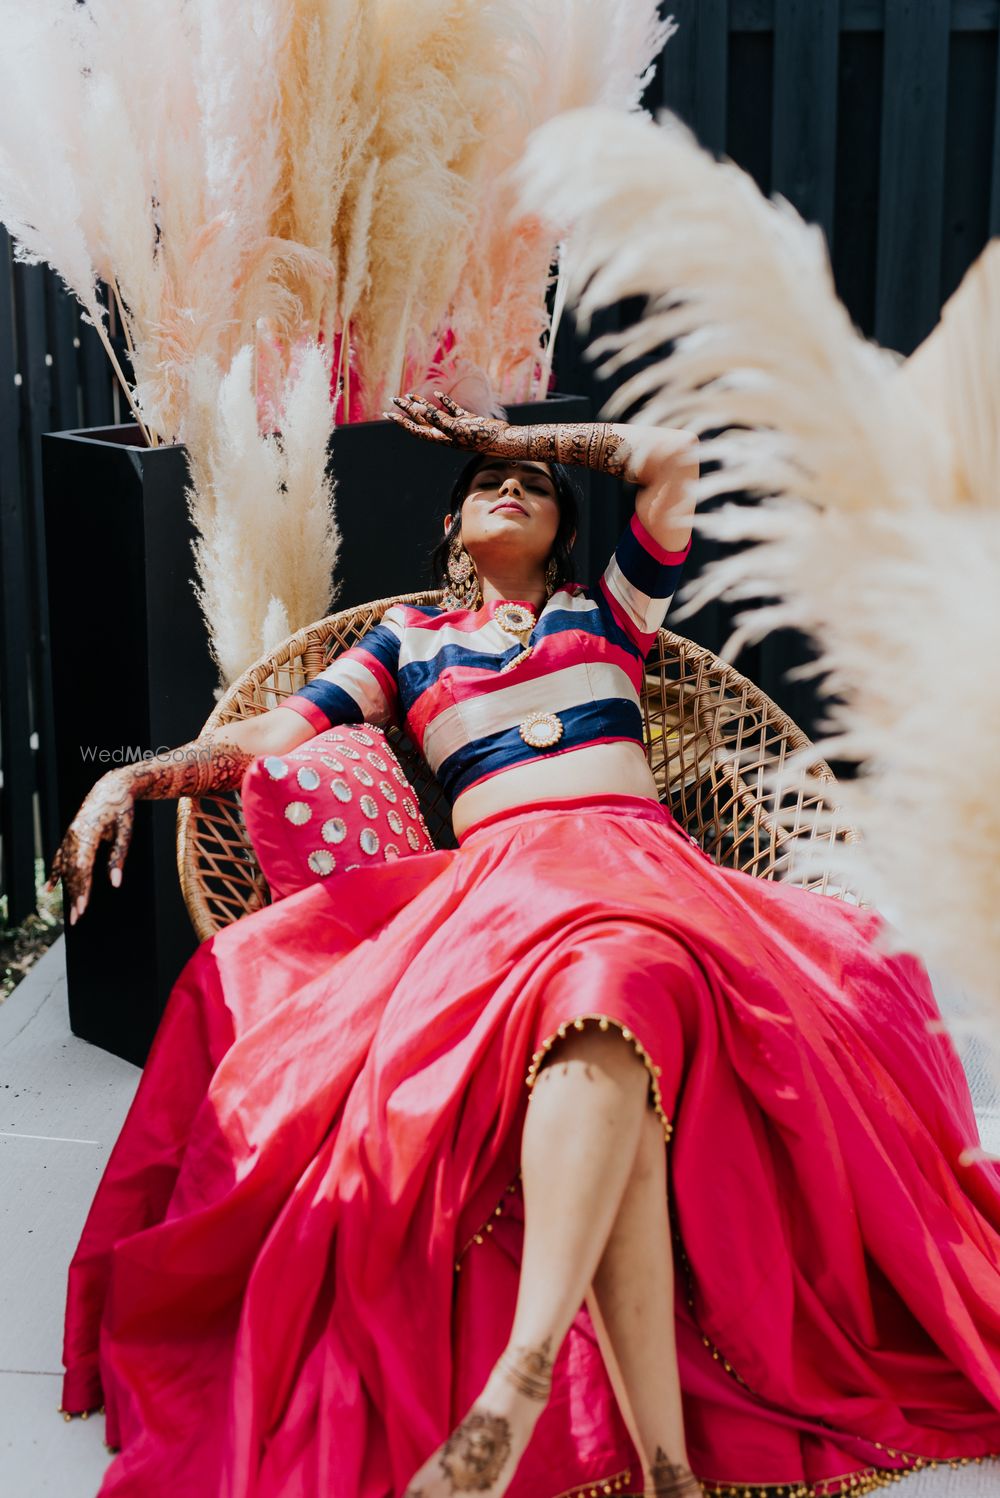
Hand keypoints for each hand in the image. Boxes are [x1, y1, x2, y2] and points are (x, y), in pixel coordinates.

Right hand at [45, 772, 135, 925]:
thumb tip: (115, 883)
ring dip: (68, 890)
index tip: (83, 907)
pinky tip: (49, 889)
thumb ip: (118, 857)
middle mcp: (74, 835)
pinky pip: (60, 857)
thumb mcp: (125, 832)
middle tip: (77, 918)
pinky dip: (55, 873)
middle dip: (75, 895)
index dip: (83, 888)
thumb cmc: (122, 809)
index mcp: (87, 833)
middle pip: (72, 871)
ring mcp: (69, 835)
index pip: (83, 867)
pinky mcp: (70, 836)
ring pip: (66, 867)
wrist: (112, 787)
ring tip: (72, 911)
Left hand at [383, 392, 509, 451]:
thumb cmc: (479, 436)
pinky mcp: (467, 419)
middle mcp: (445, 433)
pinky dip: (444, 401)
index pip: (415, 428)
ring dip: (421, 405)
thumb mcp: (456, 428)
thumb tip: (422, 412)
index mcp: (440, 438)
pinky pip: (452, 410)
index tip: (388, 413)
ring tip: (409, 395)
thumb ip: (439, 420)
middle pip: (420, 421)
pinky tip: (439, 394)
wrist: (501, 439)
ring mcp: (455, 427)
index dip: (401, 421)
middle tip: (393, 399)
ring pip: (434, 414)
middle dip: (406, 411)